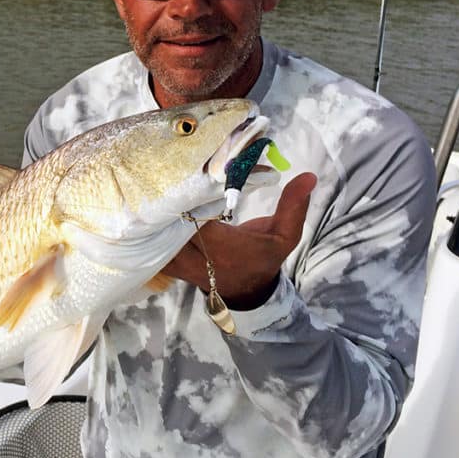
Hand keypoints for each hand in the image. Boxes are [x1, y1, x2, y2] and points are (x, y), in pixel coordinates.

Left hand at [164, 172, 316, 309]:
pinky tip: (152, 198)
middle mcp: (194, 257)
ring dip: (156, 208)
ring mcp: (175, 261)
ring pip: (154, 230)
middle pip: (169, 221)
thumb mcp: (284, 236)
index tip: (193, 168)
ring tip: (158, 179)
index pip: (196, 216)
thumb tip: (308, 176)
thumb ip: (293, 206)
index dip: (191, 192)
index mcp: (223, 248)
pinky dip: (150, 221)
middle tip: (170, 167)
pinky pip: (150, 238)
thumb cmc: (262, 258)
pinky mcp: (165, 260)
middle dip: (169, 195)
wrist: (243, 290)